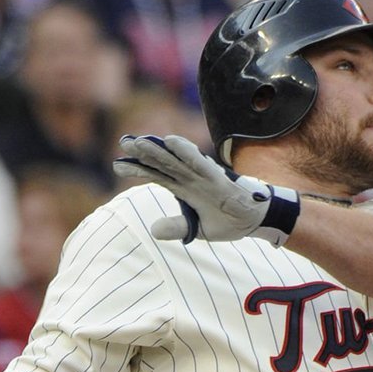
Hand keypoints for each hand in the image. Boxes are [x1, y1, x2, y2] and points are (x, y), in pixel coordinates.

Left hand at [113, 134, 300, 246]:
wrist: (255, 221)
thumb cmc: (227, 221)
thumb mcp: (197, 229)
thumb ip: (176, 227)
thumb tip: (152, 230)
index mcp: (186, 188)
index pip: (157, 175)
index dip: (138, 169)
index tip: (117, 165)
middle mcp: (192, 178)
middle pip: (162, 163)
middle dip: (142, 153)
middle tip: (122, 143)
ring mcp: (204, 176)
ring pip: (176, 160)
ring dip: (158, 149)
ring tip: (139, 141)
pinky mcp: (217, 178)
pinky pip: (199, 163)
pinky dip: (185, 152)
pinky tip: (170, 141)